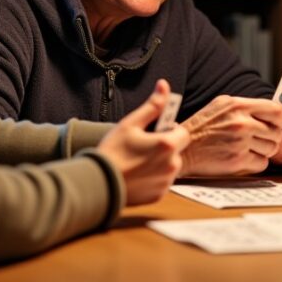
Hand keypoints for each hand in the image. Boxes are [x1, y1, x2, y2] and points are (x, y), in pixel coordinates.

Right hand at [96, 79, 189, 205]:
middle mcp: (172, 165)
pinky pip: (162, 182)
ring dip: (160, 163)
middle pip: (177, 150)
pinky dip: (154, 178)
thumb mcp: (130, 123)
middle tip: (143, 147)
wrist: (98, 184)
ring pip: (170, 167)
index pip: (183, 133)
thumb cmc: (112, 151)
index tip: (156, 131)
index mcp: (167, 145)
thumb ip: (152, 106)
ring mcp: (166, 182)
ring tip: (137, 162)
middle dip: (165, 147)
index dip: (171, 130)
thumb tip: (164, 85)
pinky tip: (137, 175)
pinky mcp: (159, 195)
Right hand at [180, 95, 281, 175]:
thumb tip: (274, 115)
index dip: (279, 120)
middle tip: (262, 141)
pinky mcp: (237, 160)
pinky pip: (262, 163)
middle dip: (272, 138)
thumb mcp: (222, 105)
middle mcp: (241, 122)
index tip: (275, 125)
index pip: (276, 110)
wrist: (183, 148)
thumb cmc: (202, 126)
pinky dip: (256, 163)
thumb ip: (247, 107)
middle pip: (277, 132)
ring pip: (272, 148)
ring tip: (251, 149)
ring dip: (265, 151)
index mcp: (238, 105)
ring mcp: (240, 142)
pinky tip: (244, 158)